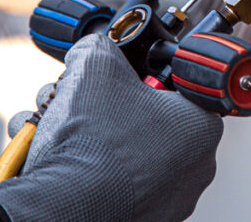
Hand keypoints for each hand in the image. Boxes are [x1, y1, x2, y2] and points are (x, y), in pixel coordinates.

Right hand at [0, 34, 223, 221]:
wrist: (64, 206)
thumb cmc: (94, 144)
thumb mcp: (97, 66)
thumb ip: (102, 46)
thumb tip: (96, 45)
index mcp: (200, 125)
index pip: (179, 85)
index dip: (145, 73)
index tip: (125, 73)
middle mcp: (194, 167)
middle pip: (145, 117)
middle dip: (107, 102)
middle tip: (82, 95)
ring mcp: (167, 198)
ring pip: (124, 149)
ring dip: (88, 131)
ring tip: (55, 121)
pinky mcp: (138, 217)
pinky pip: (111, 181)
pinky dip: (83, 165)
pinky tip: (50, 153)